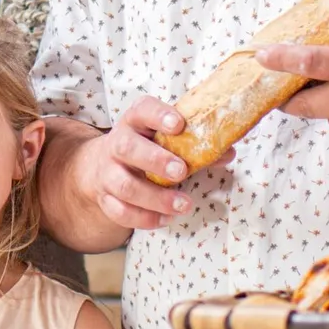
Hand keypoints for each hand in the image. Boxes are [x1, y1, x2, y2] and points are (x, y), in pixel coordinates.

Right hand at [73, 98, 232, 231]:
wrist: (101, 164)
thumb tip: (227, 152)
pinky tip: (166, 218)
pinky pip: (120, 211)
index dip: (158, 115)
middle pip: (127, 148)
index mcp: (135, 122)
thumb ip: (194, 144)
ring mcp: (107, 172)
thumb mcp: (164, 138)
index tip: (179, 124)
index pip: (142, 110)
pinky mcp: (105, 197)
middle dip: (155, 161)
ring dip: (156, 198)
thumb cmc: (145, 147)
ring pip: (125, 185)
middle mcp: (116, 144)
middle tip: (181, 171)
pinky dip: (145, 218)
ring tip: (184, 204)